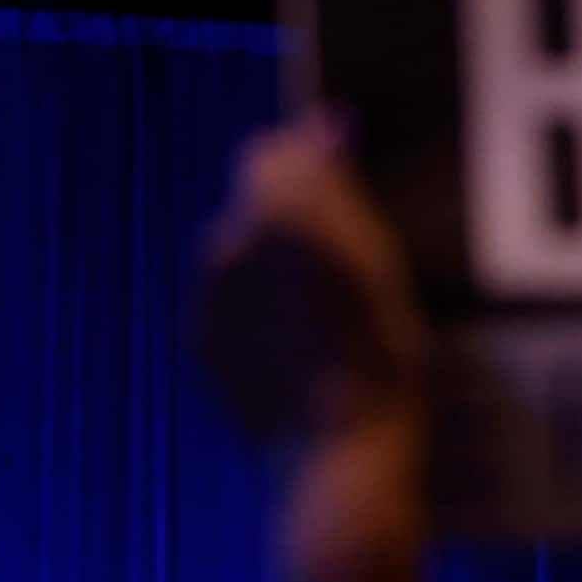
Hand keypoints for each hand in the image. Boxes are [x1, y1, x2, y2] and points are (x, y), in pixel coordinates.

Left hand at [196, 109, 427, 441]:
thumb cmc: (378, 361)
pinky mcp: (201, 344)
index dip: (310, 167)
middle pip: (256, 209)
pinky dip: (260, 316)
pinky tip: (302, 351)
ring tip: (327, 320)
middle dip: (293, 224)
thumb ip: (341, 186)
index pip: (273, 154)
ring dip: (276, 272)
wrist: (338, 460)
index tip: (345, 192)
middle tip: (347, 273)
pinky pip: (230, 307)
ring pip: (241, 258)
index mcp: (269, 217)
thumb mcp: (379, 263)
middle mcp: (226, 246)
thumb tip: (326, 121)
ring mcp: (207, 299)